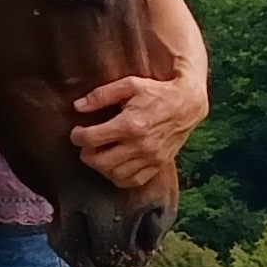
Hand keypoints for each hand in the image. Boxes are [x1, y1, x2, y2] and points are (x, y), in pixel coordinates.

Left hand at [73, 69, 207, 190]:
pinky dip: (119, 177)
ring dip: (101, 167)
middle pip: (100, 161)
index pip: (91, 139)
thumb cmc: (158, 92)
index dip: (77, 136)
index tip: (77, 132)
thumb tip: (78, 106)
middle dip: (86, 154)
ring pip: (115, 174)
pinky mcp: (159, 164)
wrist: (189, 104)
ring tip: (100, 154)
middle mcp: (140, 145)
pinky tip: (115, 166)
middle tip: (86, 145)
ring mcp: (151, 157)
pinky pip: (134, 181)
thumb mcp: (129, 85)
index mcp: (130, 124)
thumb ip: (101, 95)